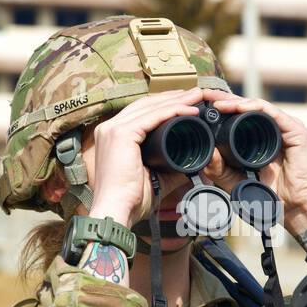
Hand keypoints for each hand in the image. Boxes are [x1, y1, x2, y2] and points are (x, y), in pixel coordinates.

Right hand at [86, 87, 205, 225]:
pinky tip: (189, 110)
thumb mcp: (155, 178)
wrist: (117, 211)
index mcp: (113, 136)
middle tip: (195, 94)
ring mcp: (113, 129)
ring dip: (176, 100)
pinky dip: (173, 111)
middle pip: (146, 104)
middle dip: (173, 97)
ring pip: (150, 107)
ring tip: (197, 97)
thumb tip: (193, 163)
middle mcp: (109, 128)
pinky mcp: (120, 134)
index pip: (141, 112)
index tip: (186, 103)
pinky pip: (152, 117)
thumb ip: (171, 168)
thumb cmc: (131, 200)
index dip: (165, 104)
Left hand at [199, 90, 306, 238]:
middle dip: (225, 99)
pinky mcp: (296, 130)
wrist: (294, 207)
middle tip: (205, 96)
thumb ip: (220, 169)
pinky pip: (273, 112)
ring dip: (236, 102)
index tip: (200, 106)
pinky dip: (254, 107)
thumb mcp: (235, 181)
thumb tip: (206, 153)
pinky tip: (239, 107)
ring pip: (257, 106)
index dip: (221, 108)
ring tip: (217, 103)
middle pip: (246, 107)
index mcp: (260, 137)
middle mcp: (273, 129)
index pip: (238, 116)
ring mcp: (285, 127)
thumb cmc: (269, 194)